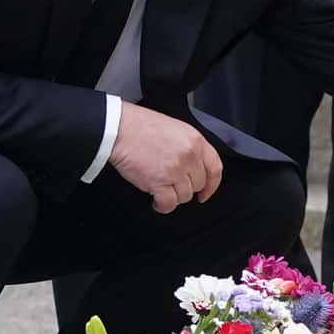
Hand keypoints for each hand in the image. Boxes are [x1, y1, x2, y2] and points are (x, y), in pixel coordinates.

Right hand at [108, 104, 222, 213]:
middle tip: (171, 184)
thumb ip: (189, 147)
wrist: (119, 129)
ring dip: (172, 196)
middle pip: (198, 184)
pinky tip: (156, 200)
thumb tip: (193, 167)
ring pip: (184, 196)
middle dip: (185, 187)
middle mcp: (189, 155)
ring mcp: (175, 170)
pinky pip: (168, 204)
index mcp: (195, 140)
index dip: (212, 185)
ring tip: (160, 188)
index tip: (206, 193)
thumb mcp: (175, 129)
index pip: (215, 168)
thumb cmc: (141, 126)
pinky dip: (162, 206)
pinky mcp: (159, 182)